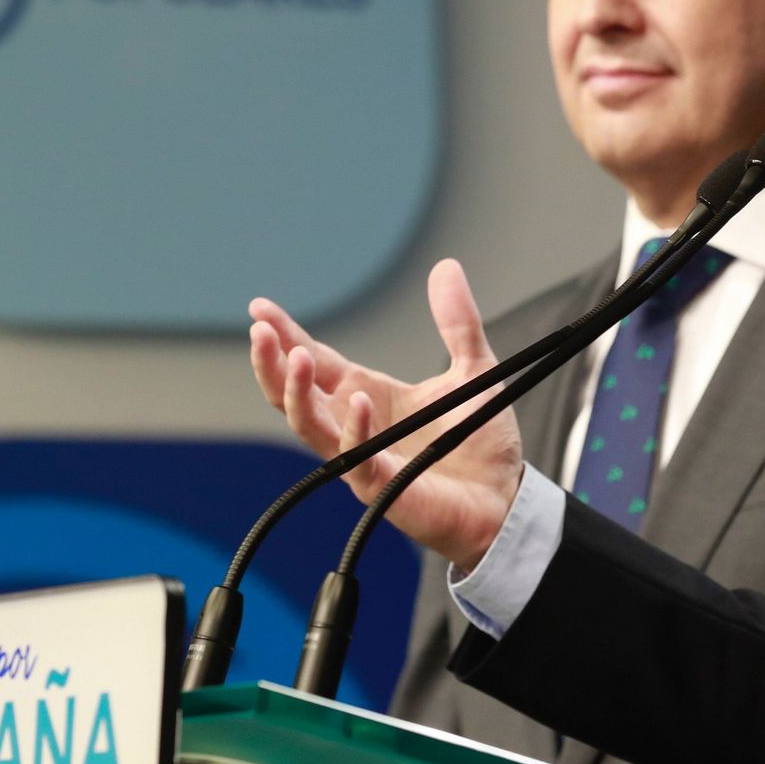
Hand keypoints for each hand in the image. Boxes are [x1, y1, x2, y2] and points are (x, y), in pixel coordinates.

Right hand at [248, 259, 523, 570]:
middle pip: (294, 394)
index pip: (316, 361)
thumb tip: (446, 267)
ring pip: (309, 426)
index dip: (286, 335)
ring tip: (294, 356)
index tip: (259, 308)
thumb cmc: (479, 441)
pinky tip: (355, 401)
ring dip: (296, 392)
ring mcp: (363, 457)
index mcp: (368, 394)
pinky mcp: (382, 485)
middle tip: (260, 331)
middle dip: (272, 363)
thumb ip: (457, 322)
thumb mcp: (472, 368)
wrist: (504, 497)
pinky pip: (355, 459)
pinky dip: (353, 429)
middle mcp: (355, 424)